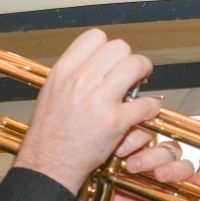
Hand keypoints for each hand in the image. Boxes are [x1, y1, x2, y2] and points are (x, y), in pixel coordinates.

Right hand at [14, 29, 161, 195]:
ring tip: (140, 86)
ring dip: (144, 74)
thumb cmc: (49, 133)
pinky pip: (146, 103)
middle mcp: (81, 80)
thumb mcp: (52, 92)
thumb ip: (73, 74)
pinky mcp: (115, 122)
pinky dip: (151, 107)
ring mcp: (99, 100)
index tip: (113, 61)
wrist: (48, 164)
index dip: (109, 47)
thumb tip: (96, 63)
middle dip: (130, 59)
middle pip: (120, 48)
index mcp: (64, 70)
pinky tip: (144, 112)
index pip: (95, 37)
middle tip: (132, 72)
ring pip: (136, 65)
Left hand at [76, 138, 199, 200]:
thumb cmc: (94, 190)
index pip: (148, 128)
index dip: (138, 135)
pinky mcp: (173, 192)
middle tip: (132, 166)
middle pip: (165, 145)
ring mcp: (163, 174)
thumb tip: (112, 132)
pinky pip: (192, 182)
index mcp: (133, 145)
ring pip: (179, 161)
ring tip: (156, 176)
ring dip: (171, 167)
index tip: (120, 148)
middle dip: (151, 155)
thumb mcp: (98, 164)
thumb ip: (108, 146)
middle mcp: (151, 157)